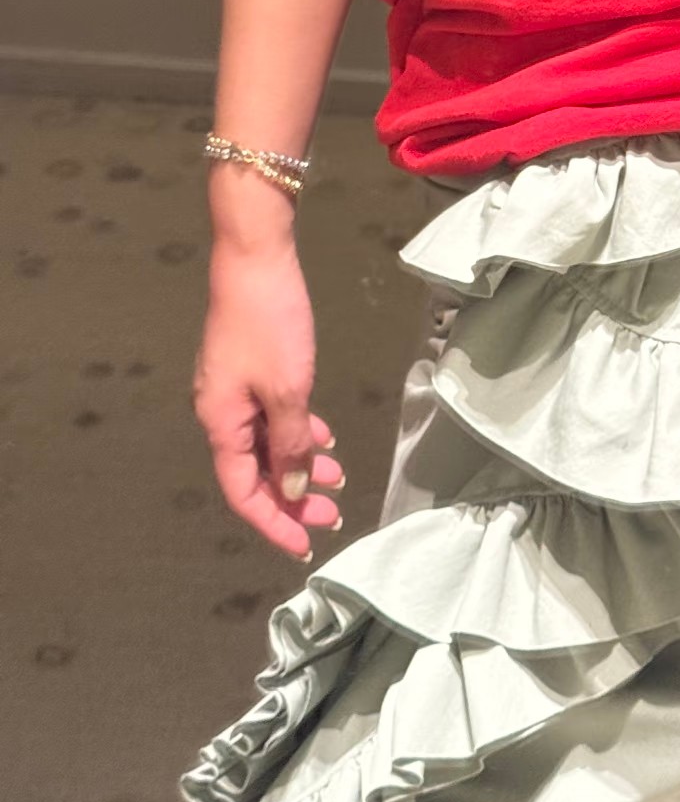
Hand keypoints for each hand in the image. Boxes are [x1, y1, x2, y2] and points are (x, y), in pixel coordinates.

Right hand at [192, 242, 345, 562]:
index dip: (275, 522)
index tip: (306, 544)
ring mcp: (234, 389)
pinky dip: (297, 430)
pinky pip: (272, 415)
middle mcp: (220, 411)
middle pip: (256, 471)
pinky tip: (324, 435)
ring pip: (267, 442)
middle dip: (293, 497)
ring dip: (300, 462)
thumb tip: (291, 489)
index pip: (244, 492)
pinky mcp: (249, 367)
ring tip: (337, 476)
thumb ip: (290, 443)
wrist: (254, 257)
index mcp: (220, 422)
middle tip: (333, 513)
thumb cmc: (269, 322)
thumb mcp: (288, 389)